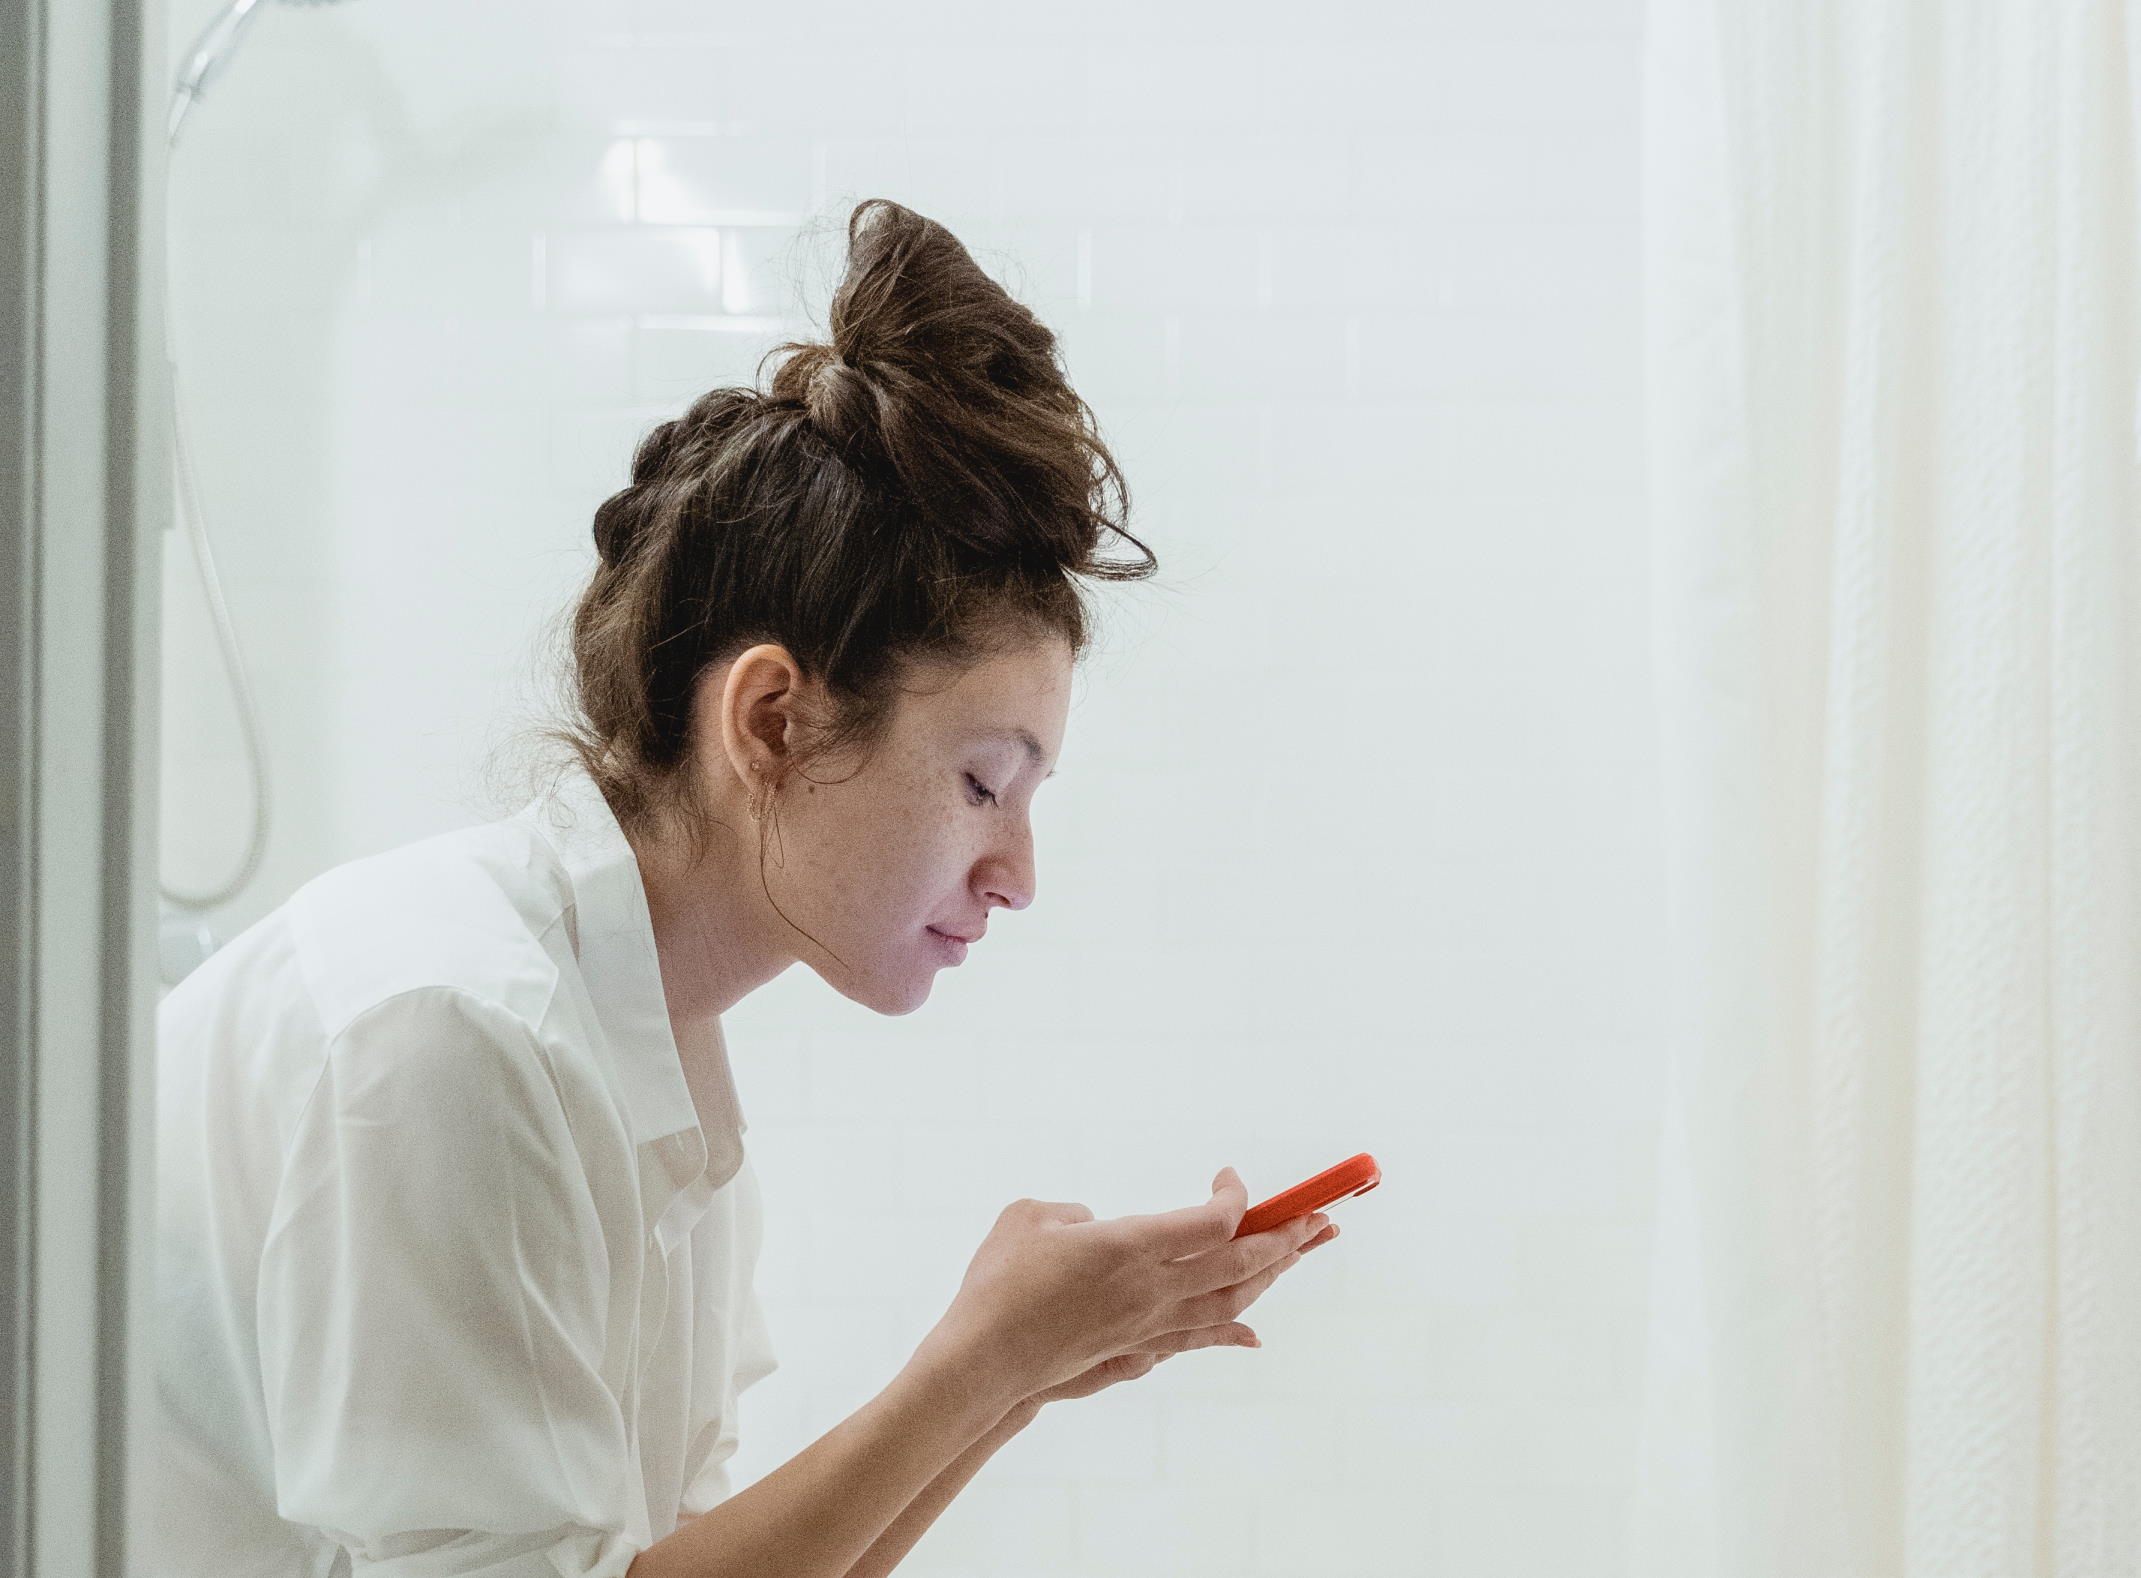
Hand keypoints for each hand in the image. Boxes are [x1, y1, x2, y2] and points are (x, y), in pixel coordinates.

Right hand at [975, 1194, 1342, 1413]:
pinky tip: (1255, 1333)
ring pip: (1231, 1301)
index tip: (1229, 1176)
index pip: (1213, 1220)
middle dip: (1287, 1237)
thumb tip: (1096, 1226)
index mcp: (1131, 1245)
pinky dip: (1233, 1330)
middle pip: (1240, 1262)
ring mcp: (1148, 1324)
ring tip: (1302, 1256)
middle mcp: (1153, 1288)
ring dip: (1272, 1276)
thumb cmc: (998, 1282)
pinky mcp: (1135, 1350)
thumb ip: (1074, 1213)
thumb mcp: (1030, 1218)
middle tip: (1323, 1217)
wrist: (984, 1360)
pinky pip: (1199, 1339)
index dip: (1235, 1196)